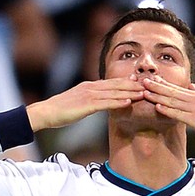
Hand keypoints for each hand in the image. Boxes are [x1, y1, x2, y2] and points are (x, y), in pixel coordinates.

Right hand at [26, 77, 144, 130]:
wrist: (46, 112)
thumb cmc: (61, 110)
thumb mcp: (80, 101)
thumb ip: (92, 100)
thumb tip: (103, 102)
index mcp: (90, 86)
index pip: (112, 82)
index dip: (127, 82)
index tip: (140, 82)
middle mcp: (91, 87)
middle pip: (116, 85)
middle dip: (133, 86)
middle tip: (148, 86)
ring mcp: (88, 95)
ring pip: (113, 93)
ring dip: (129, 93)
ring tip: (143, 94)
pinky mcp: (86, 105)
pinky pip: (105, 103)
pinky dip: (117, 102)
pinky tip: (127, 103)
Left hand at [141, 76, 194, 145]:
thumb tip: (194, 87)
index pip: (178, 88)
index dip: (164, 83)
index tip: (153, 79)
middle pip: (172, 92)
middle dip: (157, 86)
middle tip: (143, 81)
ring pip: (173, 101)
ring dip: (158, 96)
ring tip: (145, 92)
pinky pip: (178, 114)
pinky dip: (167, 110)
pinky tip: (158, 107)